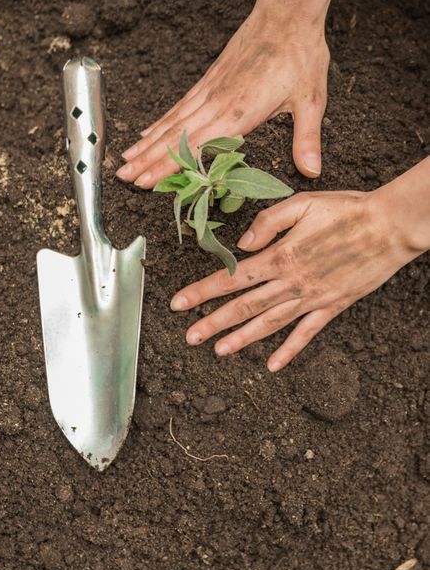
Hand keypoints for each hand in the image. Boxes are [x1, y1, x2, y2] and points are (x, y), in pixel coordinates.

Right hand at [117, 0, 334, 187]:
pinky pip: (179, 106)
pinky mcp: (209, 81)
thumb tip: (311, 170)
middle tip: (123, 177)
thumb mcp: (311, 100)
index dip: (168, 166)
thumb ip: (307, 137)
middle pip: (174, 136)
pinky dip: (159, 122)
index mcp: (239, 113)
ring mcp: (210, 90)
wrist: (287, 12)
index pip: (195, 146)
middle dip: (147, 160)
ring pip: (171, 122)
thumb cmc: (299, 54)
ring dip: (146, 143)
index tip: (146, 181)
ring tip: (125, 160)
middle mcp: (218, 103)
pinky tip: (147, 133)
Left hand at [169, 185, 423, 370]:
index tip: (178, 303)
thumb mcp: (303, 203)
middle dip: (213, 323)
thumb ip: (268, 222)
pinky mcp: (332, 307)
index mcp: (280, 255)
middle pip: (244, 306)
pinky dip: (289, 351)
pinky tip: (272, 365)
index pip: (232, 277)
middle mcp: (291, 282)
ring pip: (270, 324)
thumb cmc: (347, 210)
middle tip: (189, 338)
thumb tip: (242, 245)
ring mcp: (312, 298)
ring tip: (219, 352)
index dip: (202, 291)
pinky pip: (306, 334)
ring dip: (243, 339)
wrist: (391, 226)